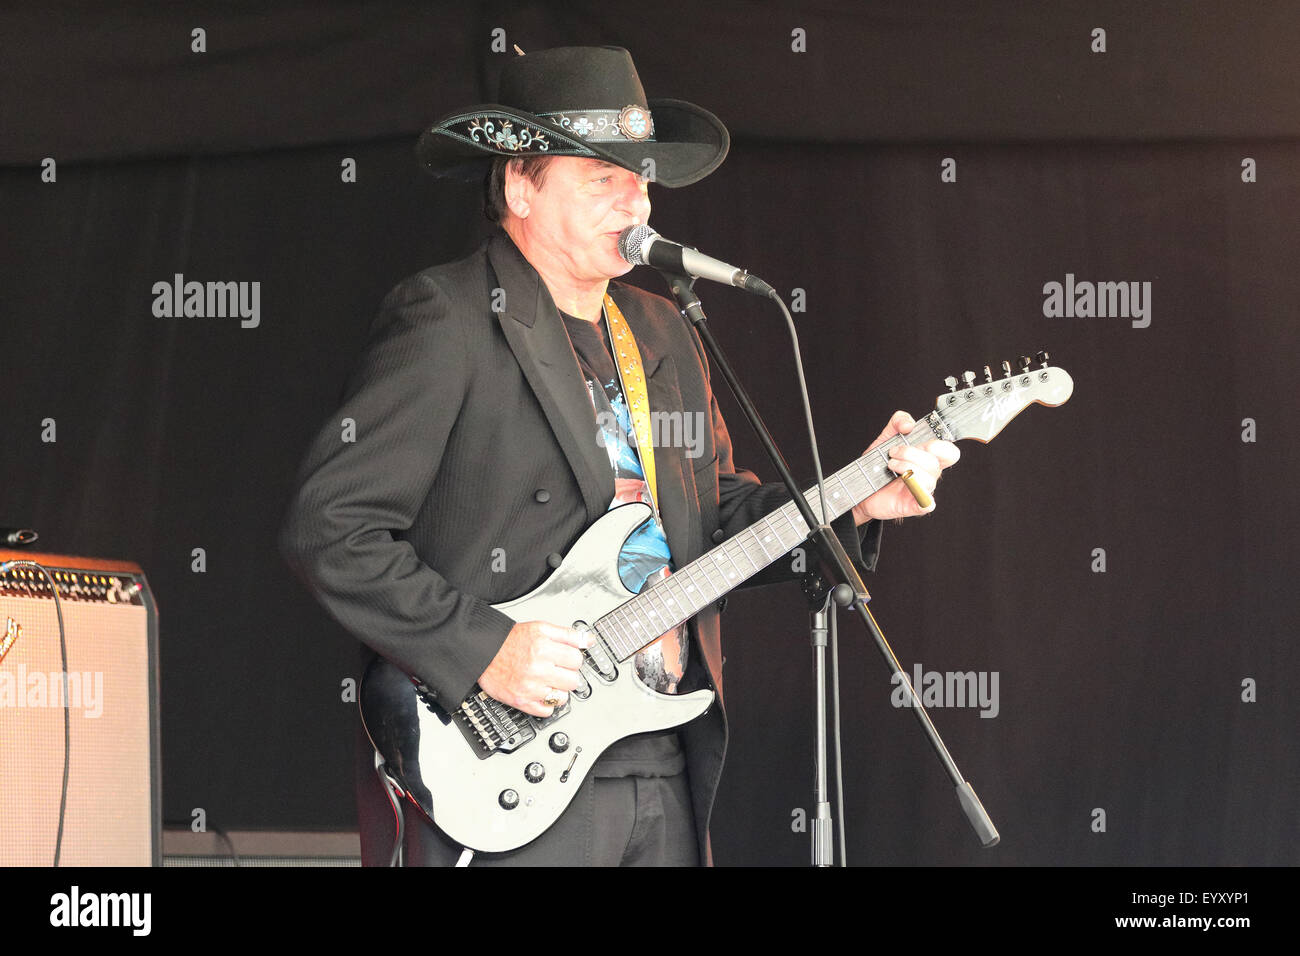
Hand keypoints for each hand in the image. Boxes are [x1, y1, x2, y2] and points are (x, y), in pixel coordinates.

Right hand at [478, 620, 593, 717]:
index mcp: (544, 648)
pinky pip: (547, 711)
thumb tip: (588, 640)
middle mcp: (538, 669)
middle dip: (567, 674)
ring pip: (563, 698)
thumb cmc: (510, 641)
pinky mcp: (522, 702)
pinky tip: (541, 693)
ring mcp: (530, 688)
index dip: (572, 658)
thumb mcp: (540, 628)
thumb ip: (567, 634)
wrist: (483, 652)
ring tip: (549, 682)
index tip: (566, 659)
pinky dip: (547, 704)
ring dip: (559, 691)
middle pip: (573, 680)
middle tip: (557, 670)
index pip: (577, 659)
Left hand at [852, 410, 959, 522]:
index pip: (949, 452)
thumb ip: (898, 422)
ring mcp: (923, 490)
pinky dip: (916, 490)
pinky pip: (927, 502)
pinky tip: (901, 482)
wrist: (861, 488)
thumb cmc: (877, 466)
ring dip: (906, 468)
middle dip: (911, 453)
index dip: (940, 446)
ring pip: (929, 479)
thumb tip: (909, 424)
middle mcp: (928, 474)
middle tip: (892, 453)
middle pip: (935, 462)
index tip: (921, 442)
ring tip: (890, 466)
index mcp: (926, 457)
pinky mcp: (916, 505)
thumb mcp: (885, 438)